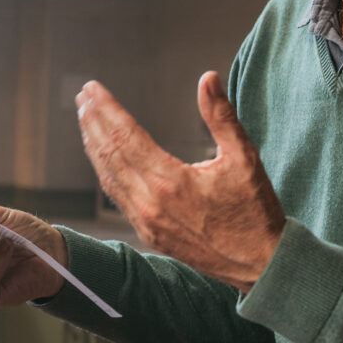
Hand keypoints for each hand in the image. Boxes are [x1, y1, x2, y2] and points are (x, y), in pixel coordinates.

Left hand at [75, 73, 283, 290]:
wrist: (260, 264)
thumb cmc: (254, 211)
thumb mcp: (244, 158)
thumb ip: (221, 116)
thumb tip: (208, 78)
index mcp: (171, 181)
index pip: (126, 136)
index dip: (107, 109)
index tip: (93, 88)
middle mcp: (151, 203)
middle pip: (110, 154)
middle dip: (93, 122)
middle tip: (82, 96)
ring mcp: (146, 222)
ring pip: (109, 177)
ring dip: (94, 146)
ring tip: (85, 119)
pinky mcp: (148, 234)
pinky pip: (118, 198)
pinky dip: (106, 173)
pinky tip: (102, 158)